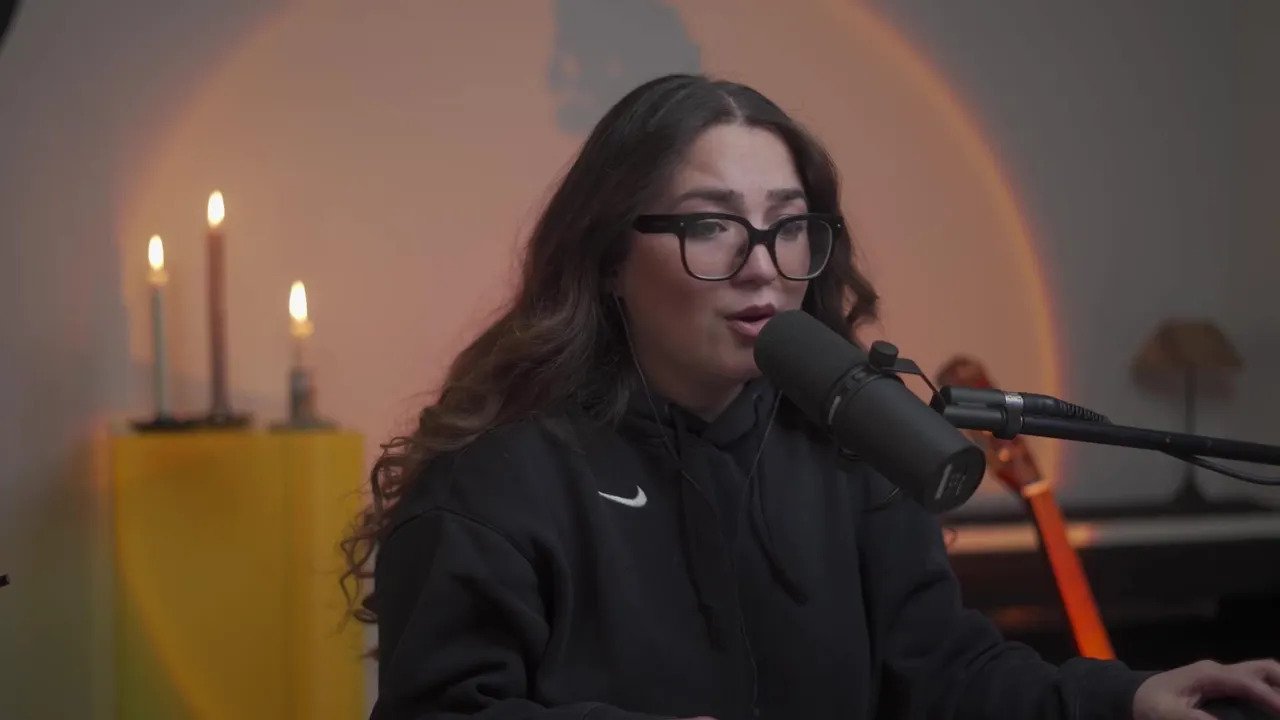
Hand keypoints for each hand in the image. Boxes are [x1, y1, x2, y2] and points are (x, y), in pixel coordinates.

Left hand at [1133, 659, 1279, 719]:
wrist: (1133, 695)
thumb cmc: (1149, 704)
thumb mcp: (1165, 714)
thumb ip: (1191, 719)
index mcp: (1208, 675)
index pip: (1247, 682)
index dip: (1269, 697)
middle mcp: (1218, 671)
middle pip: (1262, 669)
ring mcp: (1220, 675)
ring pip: (1260, 674)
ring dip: (1279, 686)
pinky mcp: (1221, 684)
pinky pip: (1253, 684)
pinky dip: (1270, 692)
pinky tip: (1276, 706)